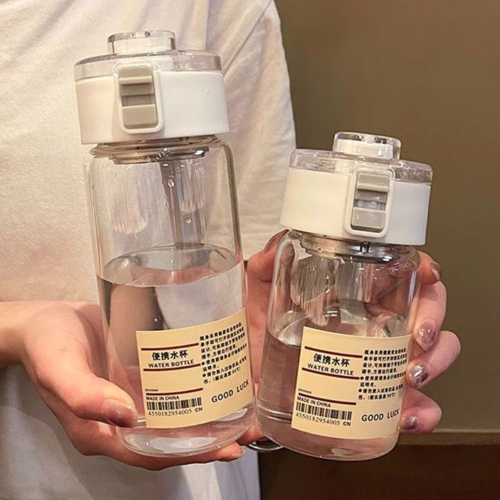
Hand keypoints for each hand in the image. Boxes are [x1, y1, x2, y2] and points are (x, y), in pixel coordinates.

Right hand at [5, 301, 255, 469]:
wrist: (44, 319)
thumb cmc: (47, 344)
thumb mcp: (59, 368)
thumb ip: (85, 395)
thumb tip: (126, 416)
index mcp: (101, 432)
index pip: (152, 453)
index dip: (190, 454)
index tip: (229, 446)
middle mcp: (121, 422)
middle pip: (171, 438)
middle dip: (212, 437)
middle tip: (250, 425)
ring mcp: (131, 398)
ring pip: (175, 415)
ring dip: (209, 414)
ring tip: (244, 403)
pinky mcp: (138, 376)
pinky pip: (170, 389)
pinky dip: (194, 390)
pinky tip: (218, 377)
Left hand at [246, 232, 460, 433]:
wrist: (253, 380)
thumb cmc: (264, 334)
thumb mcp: (261, 297)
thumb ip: (264, 268)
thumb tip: (274, 249)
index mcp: (355, 295)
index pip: (400, 273)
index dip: (421, 268)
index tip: (426, 272)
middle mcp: (375, 323)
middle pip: (426, 309)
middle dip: (433, 318)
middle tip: (417, 333)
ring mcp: (380, 359)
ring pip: (433, 352)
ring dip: (435, 362)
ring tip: (411, 374)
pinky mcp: (378, 396)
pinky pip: (415, 405)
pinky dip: (422, 412)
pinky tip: (406, 415)